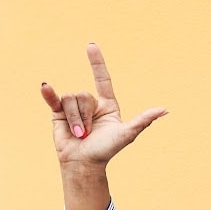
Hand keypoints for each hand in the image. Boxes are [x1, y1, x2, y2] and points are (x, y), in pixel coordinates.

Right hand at [40, 43, 167, 165]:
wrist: (84, 164)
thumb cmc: (107, 149)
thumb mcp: (127, 133)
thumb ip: (144, 120)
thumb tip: (165, 110)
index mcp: (107, 105)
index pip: (102, 79)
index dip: (97, 62)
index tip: (91, 45)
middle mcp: (90, 104)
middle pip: (85, 94)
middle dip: (86, 115)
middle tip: (89, 133)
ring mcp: (73, 108)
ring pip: (71, 99)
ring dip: (75, 119)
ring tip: (80, 134)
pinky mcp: (57, 113)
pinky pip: (52, 99)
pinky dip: (48, 93)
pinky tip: (45, 86)